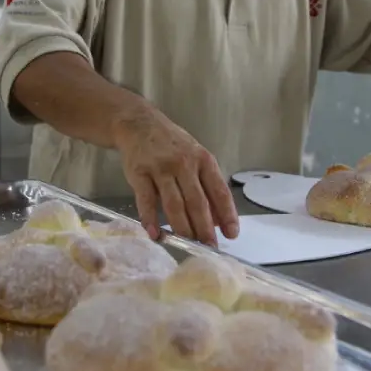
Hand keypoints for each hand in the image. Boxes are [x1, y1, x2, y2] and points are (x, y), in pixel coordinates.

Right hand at [113, 107, 239, 245]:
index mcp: (203, 160)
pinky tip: (155, 234)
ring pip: (174, 204)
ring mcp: (161, 168)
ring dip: (182, 228)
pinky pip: (146, 200)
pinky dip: (150, 219)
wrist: (138, 124)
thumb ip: (206, 186)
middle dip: (205, 228)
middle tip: (209, 247)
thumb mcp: (195, 158)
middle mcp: (184, 164)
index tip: (232, 234)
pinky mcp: (140, 173)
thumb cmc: (171, 145)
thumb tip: (219, 220)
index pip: (219, 191)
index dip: (227, 214)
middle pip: (197, 202)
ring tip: (188, 244)